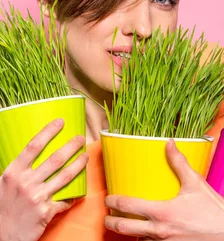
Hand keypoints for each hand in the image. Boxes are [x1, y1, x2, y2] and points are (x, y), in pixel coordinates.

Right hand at [0, 119, 88, 240]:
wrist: (0, 235)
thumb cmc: (2, 208)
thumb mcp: (2, 185)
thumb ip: (18, 171)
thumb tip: (32, 154)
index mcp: (12, 173)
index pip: (33, 146)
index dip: (48, 132)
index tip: (60, 122)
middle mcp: (25, 183)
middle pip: (56, 159)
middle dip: (72, 146)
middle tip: (81, 138)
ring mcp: (37, 197)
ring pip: (66, 176)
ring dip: (79, 164)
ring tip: (86, 156)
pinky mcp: (46, 212)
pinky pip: (65, 200)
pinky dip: (73, 197)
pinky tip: (79, 193)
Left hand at [104, 139, 223, 240]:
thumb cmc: (214, 209)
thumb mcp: (195, 183)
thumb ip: (179, 163)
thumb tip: (169, 143)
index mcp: (162, 212)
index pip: (127, 207)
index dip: (113, 202)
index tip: (109, 199)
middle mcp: (159, 231)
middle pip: (123, 229)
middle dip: (111, 223)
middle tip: (108, 218)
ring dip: (131, 235)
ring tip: (129, 227)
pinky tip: (149, 235)